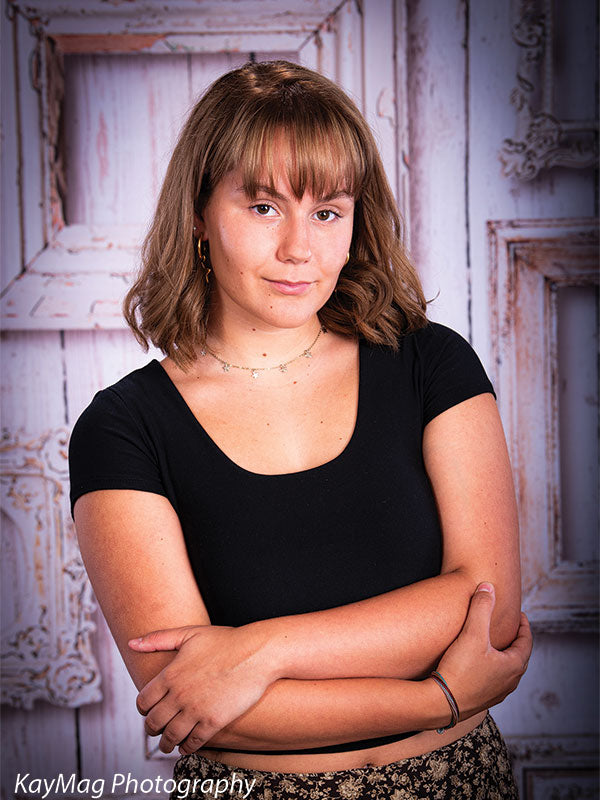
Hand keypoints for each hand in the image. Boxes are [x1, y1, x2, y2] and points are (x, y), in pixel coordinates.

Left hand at [128, 624, 276, 753]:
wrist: (256, 653)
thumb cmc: (225, 640)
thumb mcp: (189, 633)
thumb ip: (158, 639)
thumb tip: (132, 642)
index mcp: (170, 674)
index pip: (143, 701)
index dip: (143, 708)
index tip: (148, 711)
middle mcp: (179, 694)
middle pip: (153, 722)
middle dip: (152, 728)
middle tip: (155, 731)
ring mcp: (196, 710)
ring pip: (170, 736)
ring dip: (166, 743)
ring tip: (168, 744)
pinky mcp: (213, 722)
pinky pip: (193, 742)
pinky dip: (187, 747)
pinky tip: (188, 745)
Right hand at [434, 582, 531, 720]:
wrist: (441, 703)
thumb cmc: (459, 670)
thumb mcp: (472, 633)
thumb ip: (481, 607)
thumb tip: (488, 586)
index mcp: (514, 666)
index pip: (526, 641)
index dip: (524, 625)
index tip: (520, 614)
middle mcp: (509, 682)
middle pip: (518, 656)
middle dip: (515, 639)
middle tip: (509, 626)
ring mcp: (497, 693)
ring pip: (506, 669)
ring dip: (503, 655)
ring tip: (493, 644)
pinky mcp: (482, 700)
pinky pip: (493, 679)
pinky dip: (491, 667)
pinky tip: (478, 664)